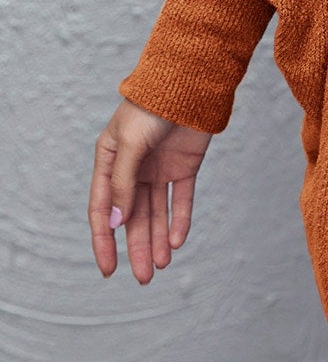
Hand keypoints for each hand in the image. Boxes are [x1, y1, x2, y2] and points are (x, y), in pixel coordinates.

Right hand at [89, 98, 212, 284]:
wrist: (190, 83)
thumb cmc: (152, 107)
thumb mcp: (130, 144)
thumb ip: (123, 183)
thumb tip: (115, 222)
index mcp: (109, 161)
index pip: (103, 209)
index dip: (104, 240)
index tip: (108, 269)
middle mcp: (133, 169)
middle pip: (132, 217)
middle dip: (136, 247)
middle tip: (144, 278)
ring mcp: (159, 169)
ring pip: (156, 213)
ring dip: (157, 240)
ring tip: (161, 267)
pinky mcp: (185, 166)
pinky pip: (180, 199)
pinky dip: (179, 220)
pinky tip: (177, 242)